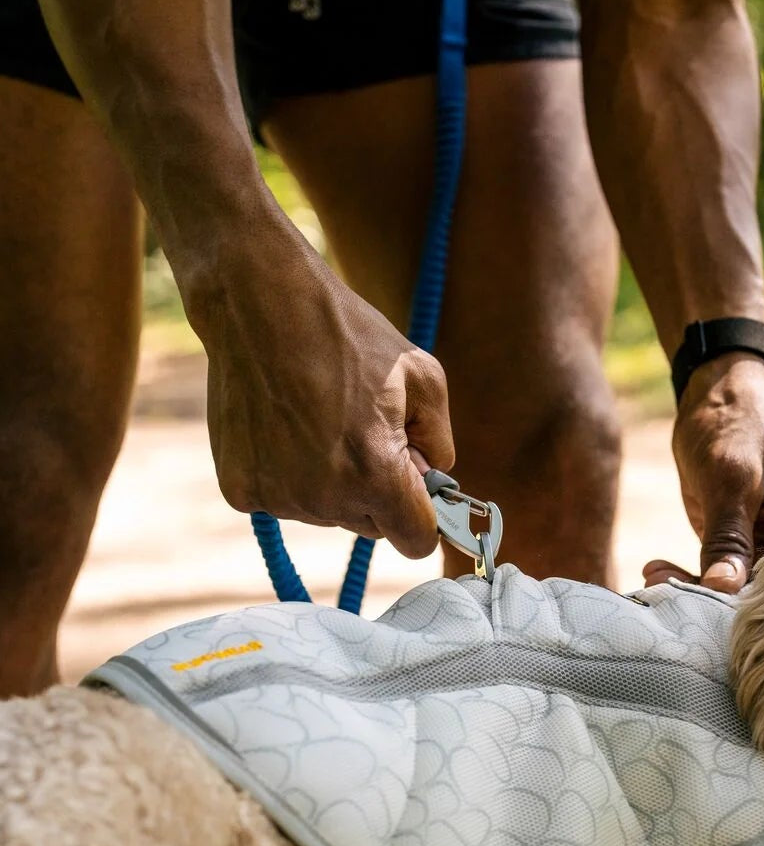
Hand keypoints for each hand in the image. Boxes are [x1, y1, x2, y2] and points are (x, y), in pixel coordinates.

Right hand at [195, 241, 454, 557]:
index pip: (416, 541)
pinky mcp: (242, 490)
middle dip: (378, 493)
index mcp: (376, 475)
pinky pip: (286, 500)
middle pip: (372, 527)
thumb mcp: (423, 378)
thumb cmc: (347, 334)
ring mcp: (277, 497)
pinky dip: (291, 474)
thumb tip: (435, 481)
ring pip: (328, 513)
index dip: (423, 516)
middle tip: (363, 433)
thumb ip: (441, 443)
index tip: (417, 488)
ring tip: (320, 421)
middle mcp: (324, 498)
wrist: (259, 304)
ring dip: (333, 482)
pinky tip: (286, 427)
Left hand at [648, 353, 763, 591]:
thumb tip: (724, 589)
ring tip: (651, 577)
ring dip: (693, 587)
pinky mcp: (743, 545)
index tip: (706, 606)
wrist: (717, 400)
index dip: (754, 598)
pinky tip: (653, 570)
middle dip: (715, 597)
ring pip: (737, 585)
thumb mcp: (731, 479)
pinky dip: (687, 576)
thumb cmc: (735, 426)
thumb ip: (729, 536)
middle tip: (664, 594)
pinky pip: (719, 573)